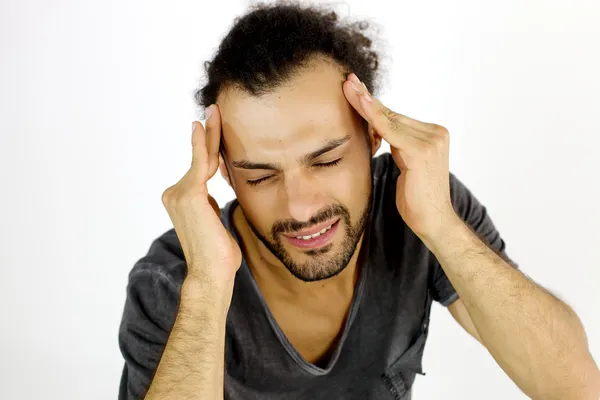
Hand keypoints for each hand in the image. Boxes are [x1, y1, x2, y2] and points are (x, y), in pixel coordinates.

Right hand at [161, 104, 241, 283]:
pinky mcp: (189, 195)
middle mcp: (175, 194)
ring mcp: (179, 194)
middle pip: (200, 160)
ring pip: (202, 160)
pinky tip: (203, 126)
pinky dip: (202, 145)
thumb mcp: (215, 221)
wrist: (211, 273)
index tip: (211, 126)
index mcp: (182, 200)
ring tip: (217, 112)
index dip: (206, 147)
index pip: (199, 168)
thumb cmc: (218, 254)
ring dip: (211, 136)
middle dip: (208, 134)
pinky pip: (200, 165)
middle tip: (214, 109)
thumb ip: (211, 204)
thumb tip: (214, 195)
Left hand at [342, 73, 457, 239]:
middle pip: (393, 114)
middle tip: (348, 81)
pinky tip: (359, 103)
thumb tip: (377, 128)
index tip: (356, 89)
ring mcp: (431, 141)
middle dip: (367, 98)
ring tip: (348, 87)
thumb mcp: (404, 164)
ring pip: (390, 119)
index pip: (397, 117)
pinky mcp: (422, 151)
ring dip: (366, 103)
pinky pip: (390, 130)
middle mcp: (436, 133)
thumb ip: (397, 144)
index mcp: (433, 135)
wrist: (432, 221)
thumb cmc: (416, 197)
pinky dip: (373, 116)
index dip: (374, 104)